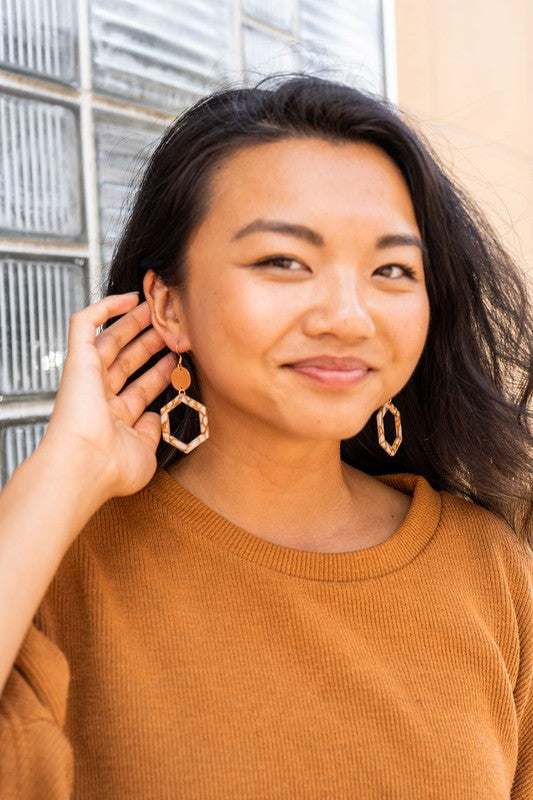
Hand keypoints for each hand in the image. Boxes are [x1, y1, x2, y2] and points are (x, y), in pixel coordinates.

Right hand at [42, 292, 174, 501]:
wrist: (84, 466)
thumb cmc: (112, 469)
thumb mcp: (145, 453)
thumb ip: (152, 432)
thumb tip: (155, 415)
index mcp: (114, 419)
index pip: (141, 388)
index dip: (161, 372)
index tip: (182, 358)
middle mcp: (99, 397)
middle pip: (128, 360)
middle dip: (150, 342)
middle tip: (171, 327)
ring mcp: (87, 377)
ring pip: (110, 338)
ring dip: (133, 322)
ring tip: (156, 306)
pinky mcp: (77, 360)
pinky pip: (84, 323)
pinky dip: (105, 307)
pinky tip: (130, 298)